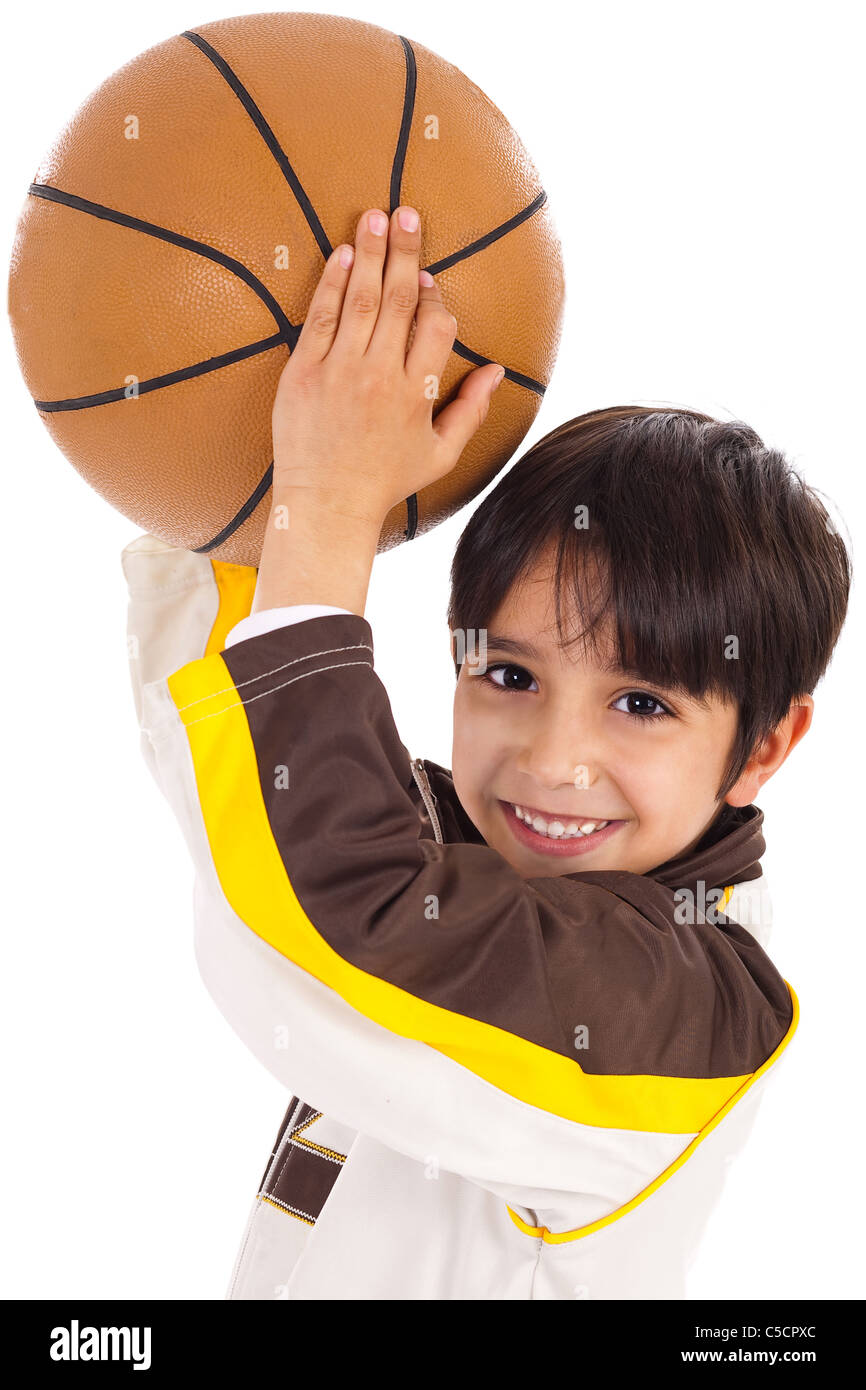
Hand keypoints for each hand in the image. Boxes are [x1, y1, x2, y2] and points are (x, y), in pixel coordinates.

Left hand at [270, 205, 504, 527]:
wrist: (324, 505)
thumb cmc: (384, 482)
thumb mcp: (439, 454)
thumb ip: (472, 410)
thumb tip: (497, 371)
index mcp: (417, 394)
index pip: (435, 327)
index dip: (434, 299)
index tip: (427, 280)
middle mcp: (380, 376)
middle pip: (397, 300)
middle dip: (405, 252)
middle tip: (408, 212)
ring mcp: (339, 371)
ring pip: (359, 298)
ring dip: (368, 252)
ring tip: (375, 215)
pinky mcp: (302, 373)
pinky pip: (320, 317)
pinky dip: (330, 283)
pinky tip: (340, 254)